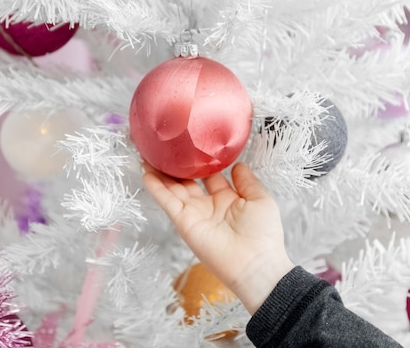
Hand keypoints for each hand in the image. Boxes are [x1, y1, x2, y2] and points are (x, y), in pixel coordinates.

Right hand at [142, 162, 293, 313]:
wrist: (255, 264)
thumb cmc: (263, 235)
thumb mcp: (260, 200)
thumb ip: (247, 182)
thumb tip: (238, 164)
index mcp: (227, 199)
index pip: (210, 176)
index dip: (201, 162)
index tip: (193, 145)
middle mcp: (208, 206)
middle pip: (186, 182)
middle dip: (175, 168)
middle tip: (164, 150)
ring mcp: (194, 214)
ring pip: (173, 190)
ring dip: (160, 175)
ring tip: (148, 157)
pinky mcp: (184, 223)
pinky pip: (167, 203)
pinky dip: (156, 189)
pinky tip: (146, 174)